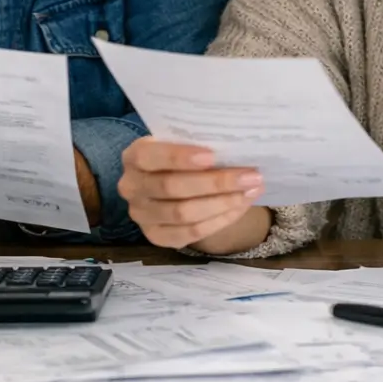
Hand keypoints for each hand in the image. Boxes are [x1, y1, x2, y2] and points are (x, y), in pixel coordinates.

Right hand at [119, 137, 265, 249]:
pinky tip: (240, 207)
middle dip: (215, 182)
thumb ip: (199, 145)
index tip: (212, 156)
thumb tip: (236, 148)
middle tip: (250, 176)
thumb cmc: (184, 158)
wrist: (177, 186)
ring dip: (223, 203)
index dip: (179, 157)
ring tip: (251, 191)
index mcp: (134, 156)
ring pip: (184, 213)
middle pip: (171, 187)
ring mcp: (141, 215)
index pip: (150, 156)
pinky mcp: (156, 236)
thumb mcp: (184, 145)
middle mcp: (131, 186)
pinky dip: (219, 220)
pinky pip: (191, 232)